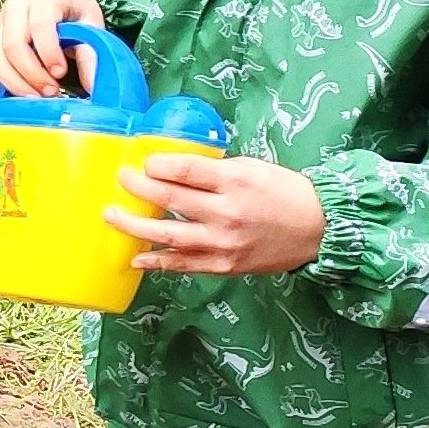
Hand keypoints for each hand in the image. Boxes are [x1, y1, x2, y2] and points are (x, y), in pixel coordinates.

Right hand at [0, 0, 108, 97]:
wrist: (61, 4)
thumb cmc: (76, 17)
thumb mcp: (92, 28)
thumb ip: (92, 55)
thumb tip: (93, 86)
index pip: (40, 24)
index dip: (48, 53)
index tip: (61, 73)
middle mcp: (16, 7)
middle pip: (13, 44)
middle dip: (31, 74)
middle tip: (51, 92)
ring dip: (12, 81)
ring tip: (33, 97)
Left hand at [106, 152, 326, 275]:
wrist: (317, 229)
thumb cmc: (282, 192)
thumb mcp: (250, 168)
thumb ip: (212, 170)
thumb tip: (171, 168)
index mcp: (234, 181)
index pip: (183, 170)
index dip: (155, 164)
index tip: (143, 162)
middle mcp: (226, 212)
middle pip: (169, 199)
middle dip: (137, 188)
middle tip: (121, 179)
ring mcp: (223, 243)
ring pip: (168, 235)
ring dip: (134, 226)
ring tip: (111, 216)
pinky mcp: (224, 265)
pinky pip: (183, 265)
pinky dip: (157, 261)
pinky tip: (136, 256)